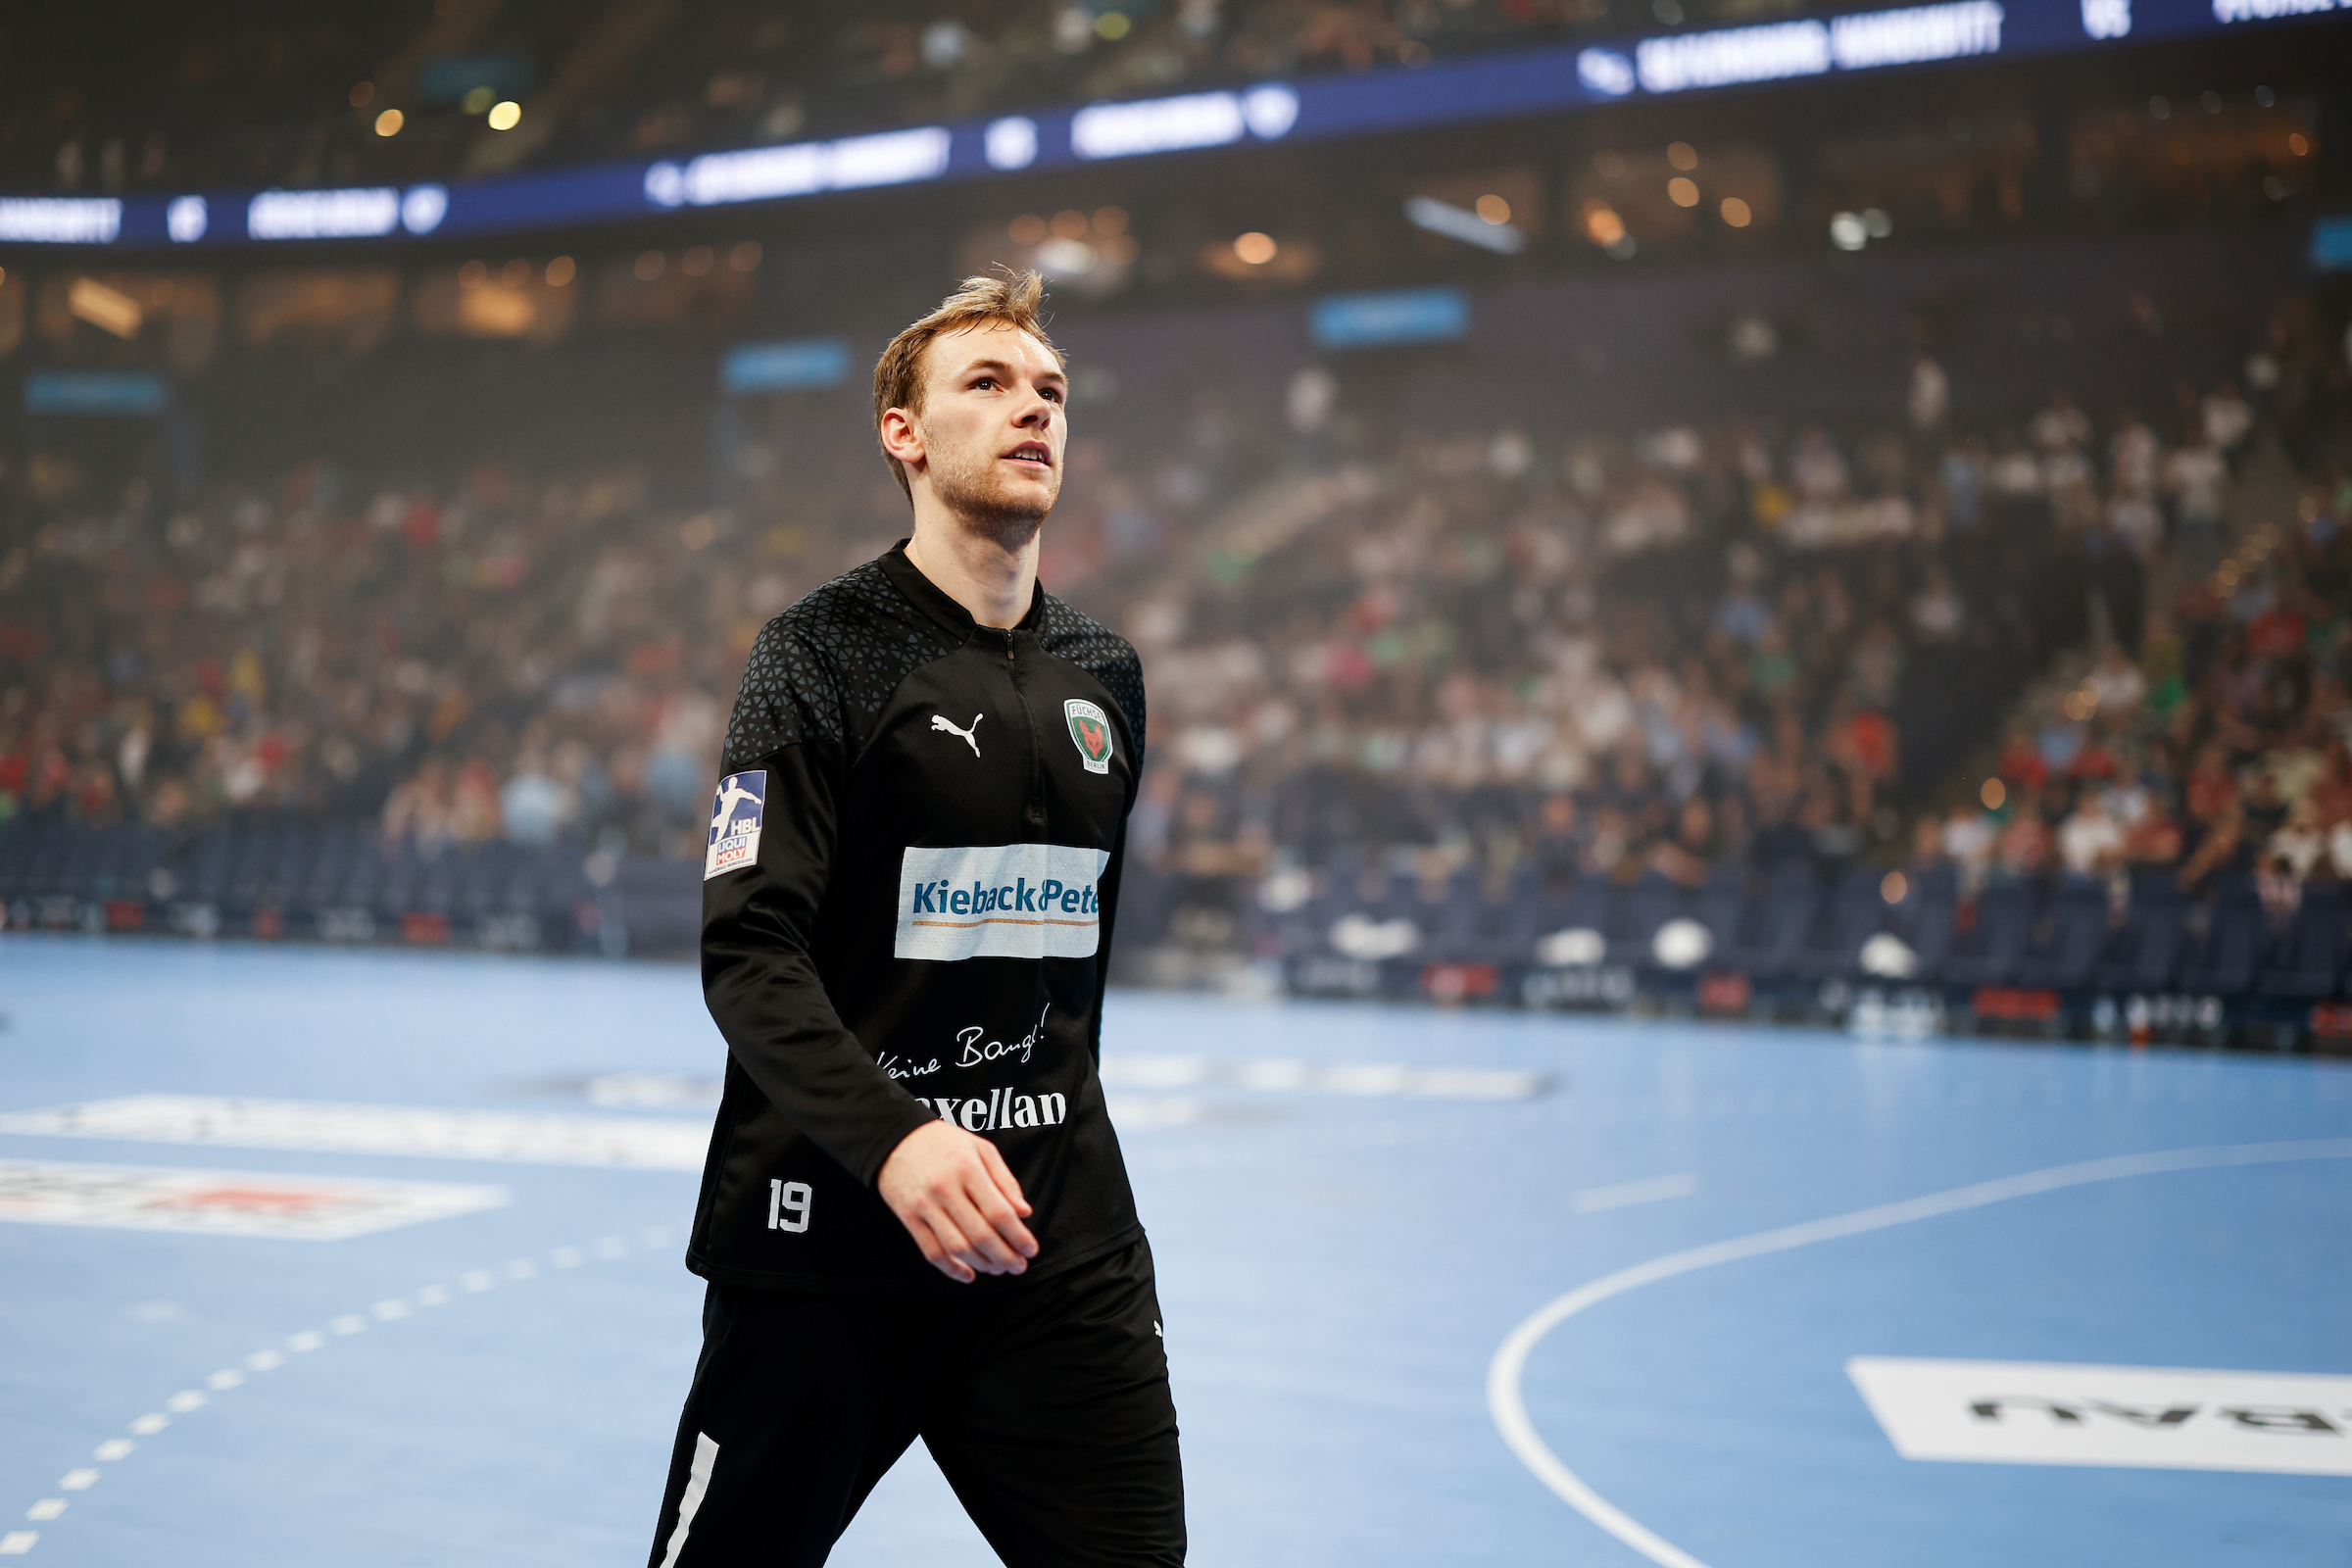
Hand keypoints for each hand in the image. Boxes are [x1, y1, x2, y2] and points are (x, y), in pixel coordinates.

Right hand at [877, 1119, 1036, 1283]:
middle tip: (1018, 1266)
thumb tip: (1024, 1212)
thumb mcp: (981, 1149)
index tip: (1031, 1249)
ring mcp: (924, 1205)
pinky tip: (968, 1274)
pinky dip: (951, 1269)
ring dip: (982, 1265)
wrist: (895, 1138)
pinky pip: (931, 1251)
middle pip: (980, 1234)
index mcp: (968, 1169)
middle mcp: (945, 1188)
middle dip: (1005, 1257)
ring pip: (957, 1247)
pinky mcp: (908, 1217)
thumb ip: (1005, 1181)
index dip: (1018, 1236)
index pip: (999, 1212)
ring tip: (998, 1269)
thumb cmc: (944, 1143)